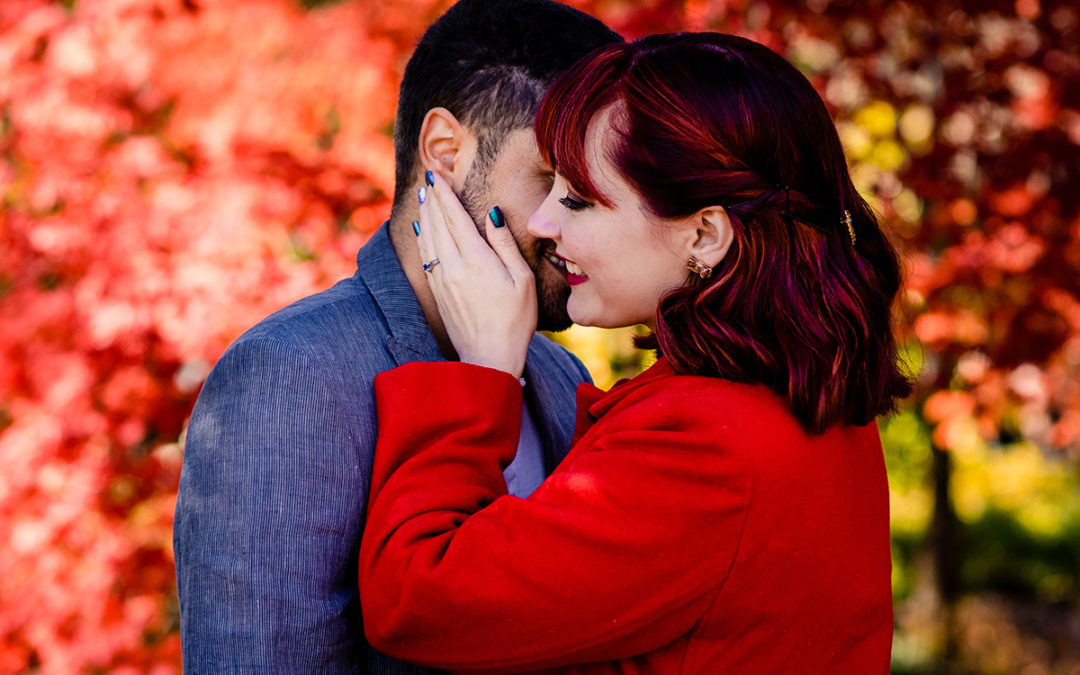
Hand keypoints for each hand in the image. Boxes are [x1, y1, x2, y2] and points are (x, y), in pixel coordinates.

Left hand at [416, 171, 536, 377]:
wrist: (488, 358)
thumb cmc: (514, 321)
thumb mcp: (522, 280)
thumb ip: (505, 245)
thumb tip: (492, 214)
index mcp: (476, 260)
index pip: (455, 218)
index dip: (446, 196)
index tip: (439, 176)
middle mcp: (453, 267)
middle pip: (438, 225)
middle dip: (433, 200)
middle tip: (428, 178)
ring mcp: (442, 280)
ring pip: (428, 240)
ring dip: (425, 216)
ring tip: (423, 197)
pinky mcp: (437, 293)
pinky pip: (425, 257)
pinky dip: (422, 238)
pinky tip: (420, 230)